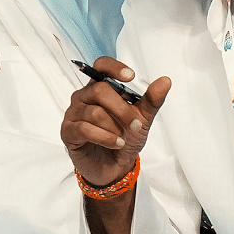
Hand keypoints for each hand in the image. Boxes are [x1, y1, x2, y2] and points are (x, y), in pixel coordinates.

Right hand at [61, 56, 169, 186]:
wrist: (115, 167)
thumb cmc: (124, 138)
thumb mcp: (142, 119)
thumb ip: (151, 100)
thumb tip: (165, 81)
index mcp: (99, 88)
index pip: (101, 66)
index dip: (114, 67)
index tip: (131, 77)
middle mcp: (83, 96)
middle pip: (99, 91)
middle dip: (122, 110)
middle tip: (136, 125)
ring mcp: (73, 114)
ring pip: (94, 113)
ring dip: (115, 128)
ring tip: (123, 139)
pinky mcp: (68, 132)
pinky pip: (85, 129)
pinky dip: (105, 138)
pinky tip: (116, 144)